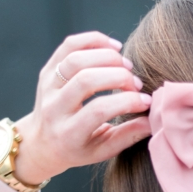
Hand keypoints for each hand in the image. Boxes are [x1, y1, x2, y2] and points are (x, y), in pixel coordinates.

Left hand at [13, 31, 151, 184]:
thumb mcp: (101, 151)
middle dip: (118, 76)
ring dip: (107, 56)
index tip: (145, 101)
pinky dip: (94, 40)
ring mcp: (47, 87)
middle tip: (136, 83)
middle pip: (86, 80)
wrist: (41, 143)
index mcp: (68, 133)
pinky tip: (113, 47)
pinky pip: (68, 45)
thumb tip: (151, 120)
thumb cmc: (77, 149)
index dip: (127, 101)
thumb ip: (127, 136)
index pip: (99, 110)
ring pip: (76, 59)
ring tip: (126, 65)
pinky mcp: (47, 71)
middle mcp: (54, 108)